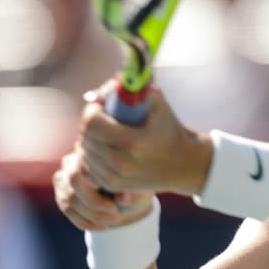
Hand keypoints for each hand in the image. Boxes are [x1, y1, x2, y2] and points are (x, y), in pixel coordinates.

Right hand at [53, 150, 152, 230]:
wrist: (128, 196)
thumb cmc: (135, 186)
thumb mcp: (138, 187)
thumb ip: (130, 189)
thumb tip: (123, 197)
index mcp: (92, 150)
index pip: (88, 164)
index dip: (102, 184)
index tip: (121, 200)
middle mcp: (73, 159)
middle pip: (74, 180)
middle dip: (95, 203)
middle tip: (116, 215)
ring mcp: (63, 177)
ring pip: (70, 198)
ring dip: (93, 215)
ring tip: (114, 220)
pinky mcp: (62, 194)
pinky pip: (68, 210)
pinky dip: (85, 222)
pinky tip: (103, 227)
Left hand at [77, 80, 212, 196]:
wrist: (184, 165)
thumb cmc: (171, 130)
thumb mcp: (159, 104)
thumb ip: (135, 88)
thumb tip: (107, 83)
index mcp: (132, 142)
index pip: (91, 122)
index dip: (92, 109)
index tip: (101, 105)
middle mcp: (122, 162)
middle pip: (85, 136)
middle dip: (90, 122)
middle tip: (101, 116)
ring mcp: (116, 177)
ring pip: (84, 151)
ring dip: (89, 139)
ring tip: (104, 131)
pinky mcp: (113, 185)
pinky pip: (88, 166)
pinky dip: (91, 154)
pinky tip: (103, 148)